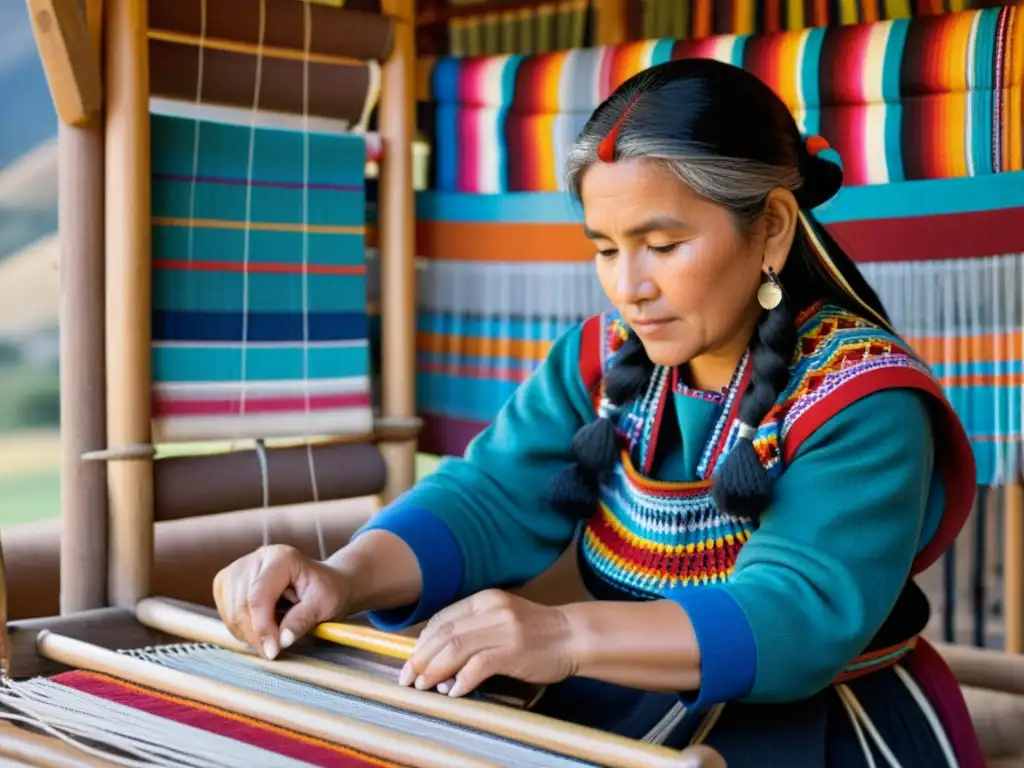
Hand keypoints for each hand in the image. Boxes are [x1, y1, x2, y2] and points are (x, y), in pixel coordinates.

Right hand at [212, 544, 347, 659]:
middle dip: (256, 635)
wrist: (322, 583)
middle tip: (275, 649)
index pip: (259, 596)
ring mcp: (238, 569)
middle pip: (241, 606)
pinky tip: (262, 625)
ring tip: (274, 632)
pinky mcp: (227, 582)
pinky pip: (226, 615)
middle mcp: (256, 558)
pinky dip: (242, 629)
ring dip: (249, 634)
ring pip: (230, 613)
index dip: (263, 627)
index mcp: (281, 558)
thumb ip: (303, 620)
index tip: (273, 651)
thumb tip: (282, 640)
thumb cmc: (326, 592)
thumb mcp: (324, 605)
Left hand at [401, 590, 578, 697]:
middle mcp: (491, 610)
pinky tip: (454, 692)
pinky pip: (478, 665)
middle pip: (443, 633)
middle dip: (420, 658)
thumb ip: (473, 629)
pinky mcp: (514, 651)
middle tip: (407, 679)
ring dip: (434, 670)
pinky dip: (461, 679)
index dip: (422, 642)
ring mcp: (503, 629)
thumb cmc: (535, 632)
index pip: (442, 619)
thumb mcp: (501, 619)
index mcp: (484, 600)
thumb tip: (438, 654)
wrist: (573, 635)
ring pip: (455, 647)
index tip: (412, 661)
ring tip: (423, 687)